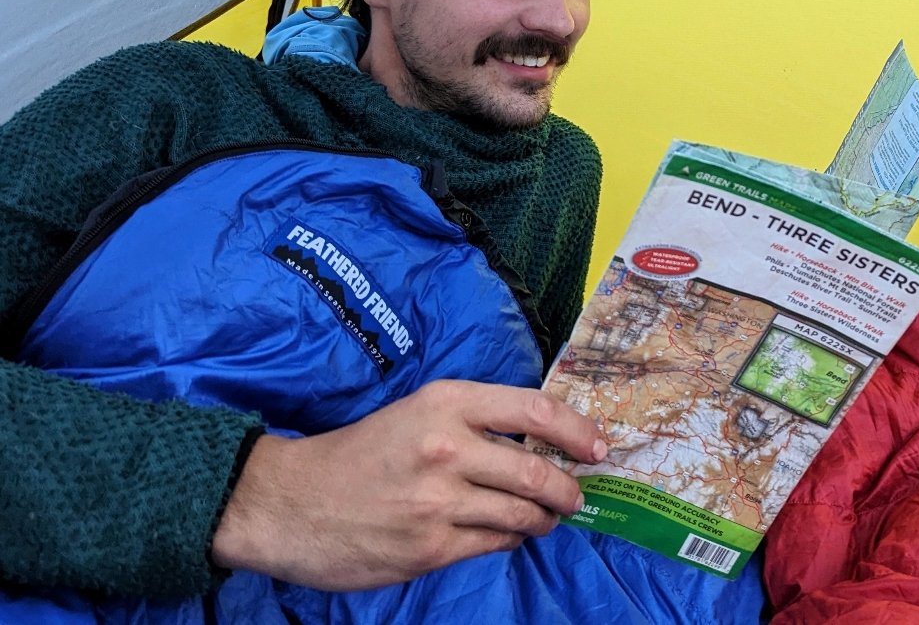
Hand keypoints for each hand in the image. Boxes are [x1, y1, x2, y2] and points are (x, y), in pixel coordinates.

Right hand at [209, 379, 604, 589]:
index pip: (533, 410)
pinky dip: (511, 540)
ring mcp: (439, 501)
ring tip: (546, 518)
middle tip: (576, 496)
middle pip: (536, 472)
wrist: (289, 502)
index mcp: (445, 403)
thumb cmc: (358, 453)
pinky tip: (507, 534)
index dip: (577, 430)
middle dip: (567, 489)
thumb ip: (474, 421)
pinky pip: (495, 544)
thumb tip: (540, 442)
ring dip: (544, 519)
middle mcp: (447, 447)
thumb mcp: (416, 413)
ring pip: (522, 514)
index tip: (599, 447)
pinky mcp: (430, 547)